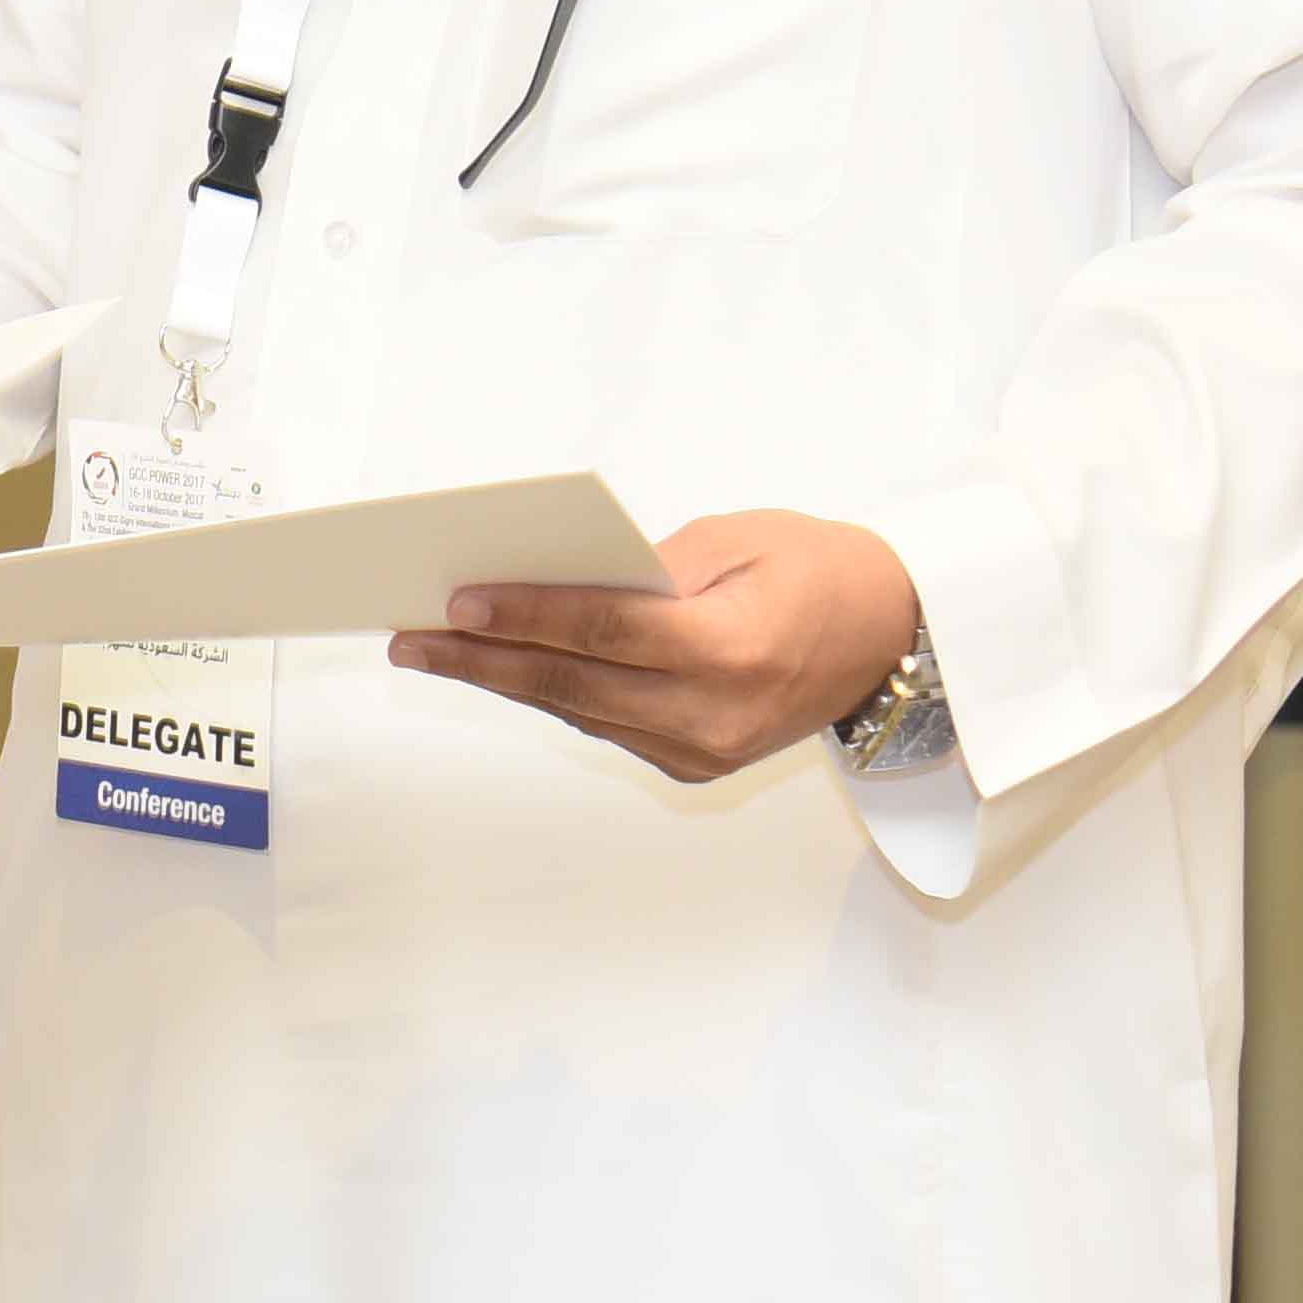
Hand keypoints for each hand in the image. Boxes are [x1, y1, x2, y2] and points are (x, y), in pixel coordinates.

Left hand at [389, 509, 917, 783]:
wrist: (894, 637)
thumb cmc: (816, 568)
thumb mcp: (734, 539)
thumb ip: (643, 567)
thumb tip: (547, 582)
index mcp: (733, 648)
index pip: (606, 632)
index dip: (525, 616)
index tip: (456, 602)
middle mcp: (717, 714)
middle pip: (574, 685)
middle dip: (482, 660)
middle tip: (408, 639)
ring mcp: (706, 750)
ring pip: (580, 710)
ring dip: (504, 681)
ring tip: (433, 649)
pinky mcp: (697, 764)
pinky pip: (606, 724)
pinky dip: (553, 693)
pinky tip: (500, 667)